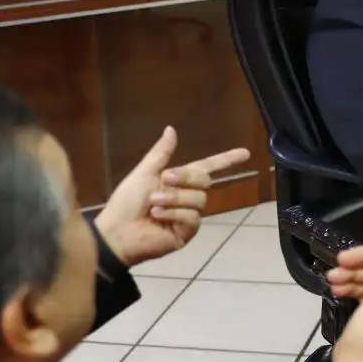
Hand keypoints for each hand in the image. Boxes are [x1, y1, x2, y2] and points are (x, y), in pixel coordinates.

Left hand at [94, 129, 250, 266]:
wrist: (117, 231)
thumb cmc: (126, 202)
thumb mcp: (143, 173)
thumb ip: (161, 153)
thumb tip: (171, 129)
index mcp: (178, 181)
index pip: (207, 167)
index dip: (226, 160)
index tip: (245, 153)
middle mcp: (187, 197)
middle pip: (205, 180)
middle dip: (185, 177)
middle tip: (164, 178)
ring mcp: (189, 216)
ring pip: (198, 199)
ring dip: (174, 198)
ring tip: (153, 203)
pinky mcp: (187, 232)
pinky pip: (192, 217)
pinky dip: (174, 213)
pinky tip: (158, 216)